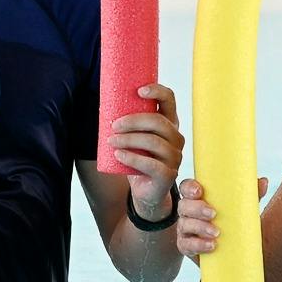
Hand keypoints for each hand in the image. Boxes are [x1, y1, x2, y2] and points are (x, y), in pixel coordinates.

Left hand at [111, 83, 184, 223]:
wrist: (145, 190)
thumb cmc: (138, 159)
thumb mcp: (134, 138)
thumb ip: (128, 123)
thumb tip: (105, 103)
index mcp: (169, 123)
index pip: (169, 100)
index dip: (157, 91)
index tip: (138, 91)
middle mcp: (176, 138)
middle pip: (158, 122)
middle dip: (133, 121)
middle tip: (114, 126)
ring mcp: (174, 157)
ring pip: (153, 142)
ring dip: (128, 140)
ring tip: (111, 141)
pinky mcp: (168, 175)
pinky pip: (151, 164)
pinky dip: (132, 158)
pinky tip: (119, 155)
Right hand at [175, 175, 267, 264]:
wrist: (235, 252)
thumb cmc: (235, 224)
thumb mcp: (243, 209)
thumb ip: (251, 195)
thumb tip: (264, 181)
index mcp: (198, 199)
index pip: (187, 188)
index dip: (189, 188)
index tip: (199, 191)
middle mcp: (188, 213)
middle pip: (184, 205)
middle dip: (197, 208)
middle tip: (213, 214)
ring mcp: (185, 230)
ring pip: (184, 225)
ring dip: (199, 227)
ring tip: (216, 233)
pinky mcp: (187, 246)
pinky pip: (186, 245)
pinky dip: (198, 245)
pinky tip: (211, 246)